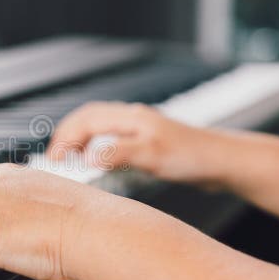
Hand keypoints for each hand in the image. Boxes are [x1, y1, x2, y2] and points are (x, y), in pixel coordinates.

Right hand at [47, 102, 224, 184]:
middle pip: (88, 117)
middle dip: (67, 134)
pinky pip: (112, 136)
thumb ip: (118, 153)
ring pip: (99, 125)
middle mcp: (133, 119)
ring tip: (71, 158)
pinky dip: (96, 145)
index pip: (85, 120)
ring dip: (80, 138)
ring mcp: (140, 129)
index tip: (55, 160)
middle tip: (55, 157)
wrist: (224, 162)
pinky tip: (100, 161)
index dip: (65, 138)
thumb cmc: (192, 158)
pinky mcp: (147, 141)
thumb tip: (88, 156)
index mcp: (130, 118)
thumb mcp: (152, 157)